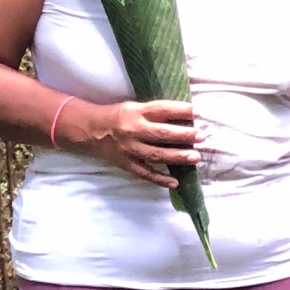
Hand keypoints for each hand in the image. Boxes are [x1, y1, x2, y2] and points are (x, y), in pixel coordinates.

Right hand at [64, 98, 199, 185]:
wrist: (88, 130)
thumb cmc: (117, 116)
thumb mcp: (134, 107)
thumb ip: (155, 113)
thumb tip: (184, 117)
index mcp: (136, 112)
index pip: (162, 109)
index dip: (182, 110)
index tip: (200, 113)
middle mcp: (133, 130)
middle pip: (162, 133)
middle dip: (184, 135)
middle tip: (202, 136)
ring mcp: (129, 149)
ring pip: (157, 154)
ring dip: (177, 156)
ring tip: (195, 157)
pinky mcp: (126, 163)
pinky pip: (145, 173)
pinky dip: (160, 179)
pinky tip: (175, 182)